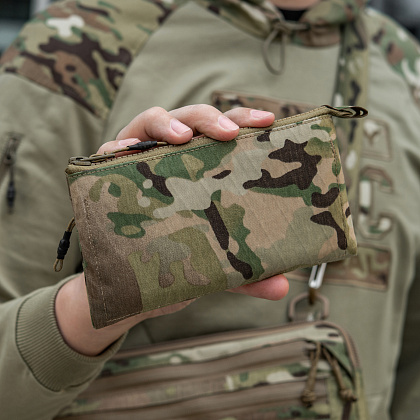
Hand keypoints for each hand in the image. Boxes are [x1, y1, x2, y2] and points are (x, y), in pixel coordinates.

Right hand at [56, 105, 288, 355]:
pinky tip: (123, 151)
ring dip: (165, 124)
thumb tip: (281, 287)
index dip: (244, 121)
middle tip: (228, 133)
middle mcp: (171, 155)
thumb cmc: (177, 260)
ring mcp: (139, 159)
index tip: (267, 121)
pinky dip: (117, 148)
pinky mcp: (109, 173)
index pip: (224, 132)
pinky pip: (109, 153)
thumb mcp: (214, 265)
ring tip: (180, 138)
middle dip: (209, 119)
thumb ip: (246, 273)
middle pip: (190, 119)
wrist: (132, 285)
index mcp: (200, 165)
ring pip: (150, 122)